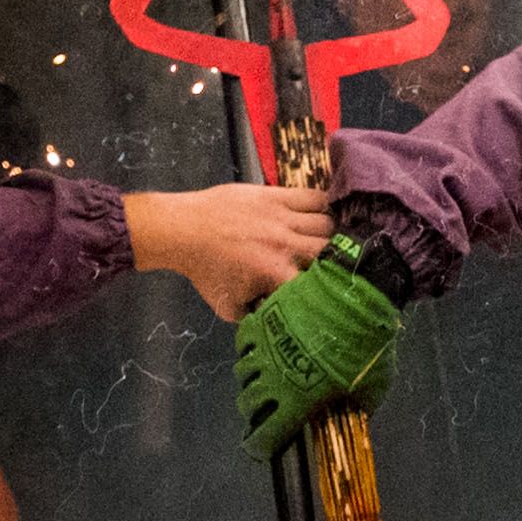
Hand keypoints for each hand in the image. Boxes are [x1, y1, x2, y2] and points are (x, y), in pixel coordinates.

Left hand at [128, 181, 330, 319]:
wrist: (183, 230)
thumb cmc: (204, 269)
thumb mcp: (229, 307)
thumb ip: (256, 318)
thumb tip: (278, 324)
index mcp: (277, 274)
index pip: (320, 285)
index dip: (332, 290)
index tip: (336, 294)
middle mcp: (286, 245)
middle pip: (331, 251)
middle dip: (338, 261)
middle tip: (338, 266)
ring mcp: (283, 217)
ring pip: (327, 223)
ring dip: (333, 234)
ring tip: (332, 240)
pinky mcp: (277, 195)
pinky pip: (314, 196)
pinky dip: (327, 205)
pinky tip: (329, 212)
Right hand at [233, 249, 403, 456]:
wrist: (356, 296)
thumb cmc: (367, 345)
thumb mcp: (372, 385)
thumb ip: (358, 405)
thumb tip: (357, 415)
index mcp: (297, 400)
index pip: (266, 434)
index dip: (259, 446)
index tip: (259, 449)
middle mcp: (274, 376)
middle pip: (249, 403)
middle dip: (253, 412)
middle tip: (261, 412)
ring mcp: (265, 346)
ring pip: (243, 372)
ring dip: (249, 380)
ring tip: (259, 379)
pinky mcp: (263, 319)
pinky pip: (245, 339)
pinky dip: (248, 347)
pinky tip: (257, 348)